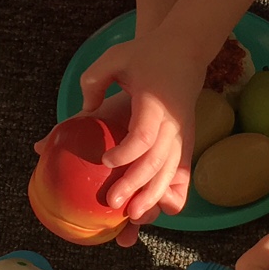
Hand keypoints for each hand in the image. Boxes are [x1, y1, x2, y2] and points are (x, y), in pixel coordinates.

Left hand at [74, 36, 201, 224]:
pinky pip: (181, 174)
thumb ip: (94, 80)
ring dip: (152, 197)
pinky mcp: (187, 143)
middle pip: (158, 162)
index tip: (106, 161)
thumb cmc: (146, 55)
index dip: (126, 153)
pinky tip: (156, 211)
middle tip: (113, 203)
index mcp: (155, 103)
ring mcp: (184, 135)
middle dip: (136, 186)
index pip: (144, 135)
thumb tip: (80, 113)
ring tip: (132, 217)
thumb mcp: (116, 58)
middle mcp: (173, 123)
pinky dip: (171, 193)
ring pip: (171, 174)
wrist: (185, 51)